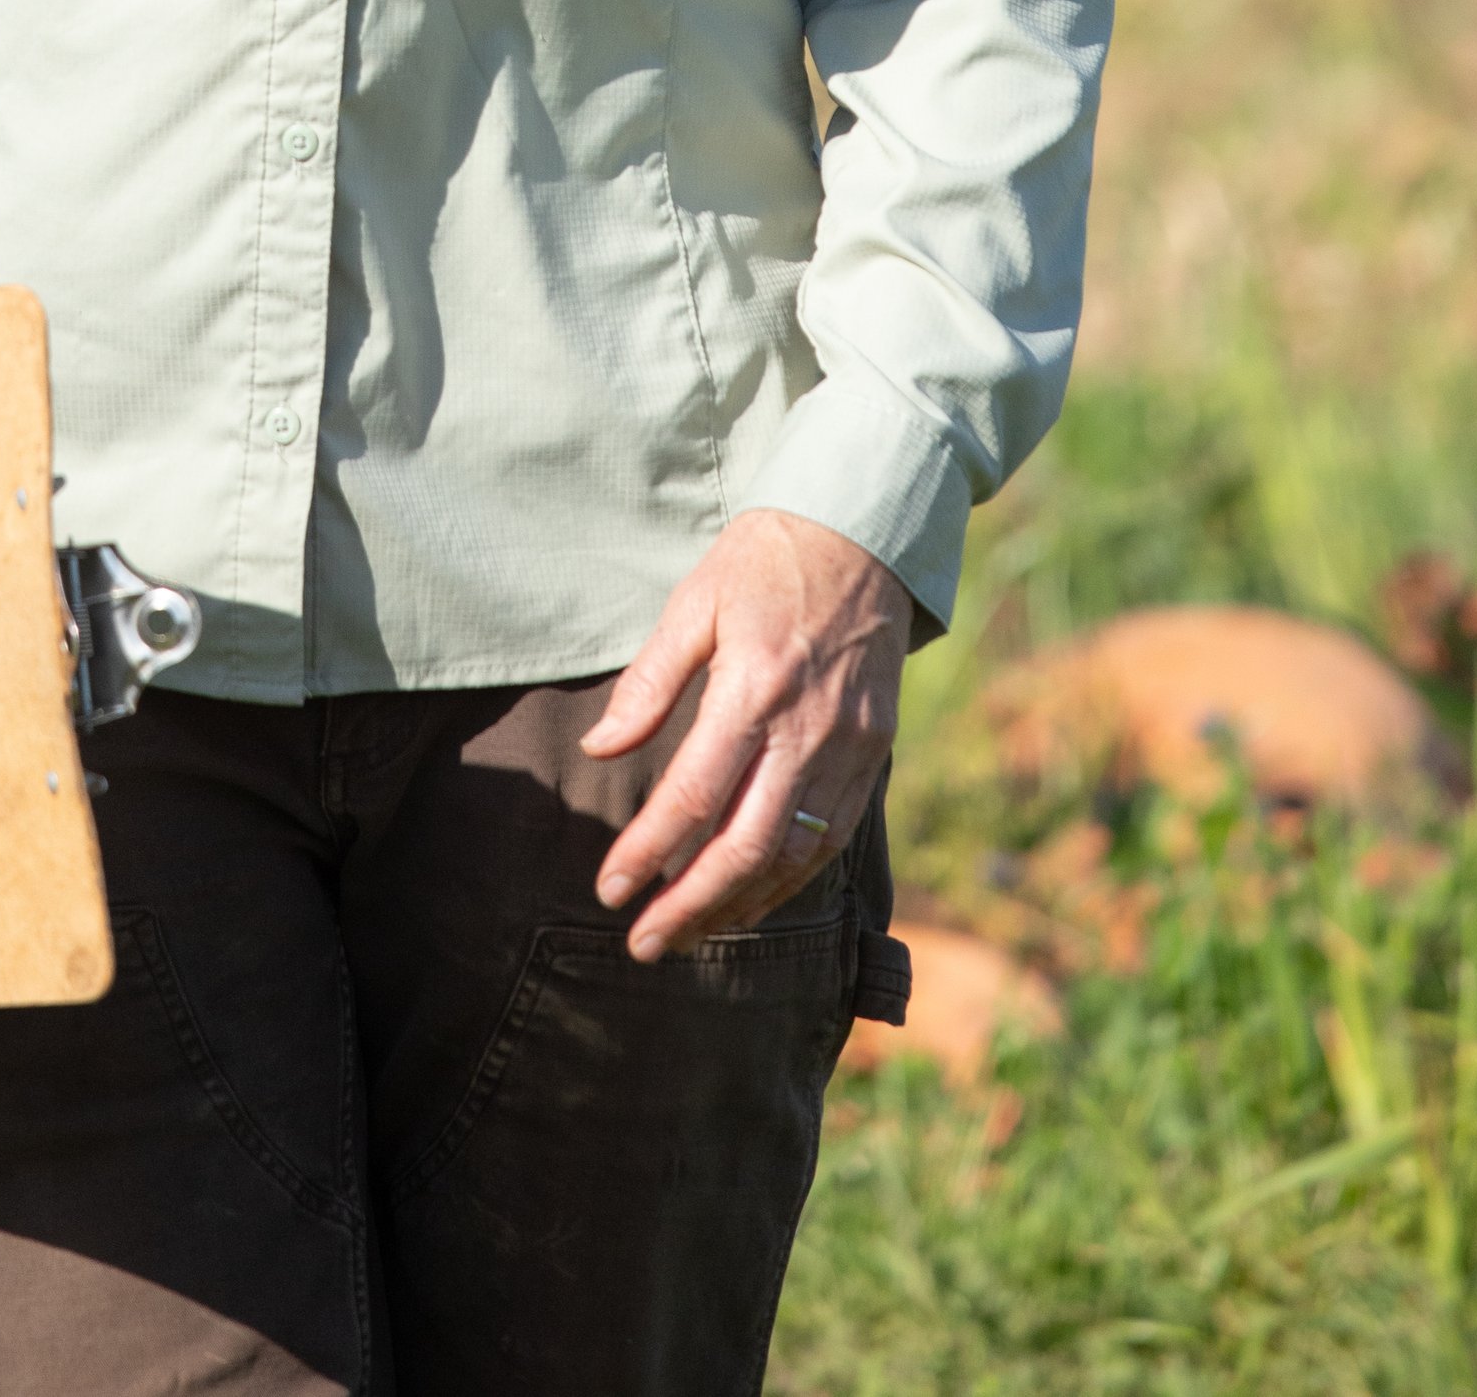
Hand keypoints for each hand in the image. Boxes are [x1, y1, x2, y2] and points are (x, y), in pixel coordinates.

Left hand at [583, 508, 909, 961]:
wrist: (865, 533)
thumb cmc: (765, 559)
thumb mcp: (694, 602)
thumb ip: (649, 683)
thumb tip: (600, 749)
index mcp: (753, 686)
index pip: (693, 795)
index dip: (648, 852)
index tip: (610, 889)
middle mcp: (807, 727)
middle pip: (747, 846)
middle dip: (692, 905)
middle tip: (644, 943)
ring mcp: (850, 746)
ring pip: (796, 856)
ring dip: (739, 904)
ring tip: (689, 933)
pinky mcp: (876, 753)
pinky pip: (835, 838)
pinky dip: (790, 880)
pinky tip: (752, 897)